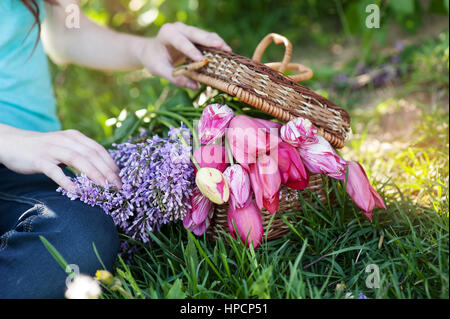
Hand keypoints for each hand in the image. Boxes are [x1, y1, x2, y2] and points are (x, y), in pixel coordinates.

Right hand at [0, 125, 121, 191]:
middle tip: (118, 187)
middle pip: (92, 155)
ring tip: (105, 188)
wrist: (12, 143)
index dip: (111, 164)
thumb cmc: (43, 149)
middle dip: (108, 171)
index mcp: (75, 136)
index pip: (98, 149)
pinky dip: (67, 181)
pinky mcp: (39, 159)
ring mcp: (52, 149)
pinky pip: (55, 171)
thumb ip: (81, 155)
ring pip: (78, 160)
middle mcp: (66, 140)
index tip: (120, 178)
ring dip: (94, 174)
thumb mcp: (65, 147)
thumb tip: (103, 171)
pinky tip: (76, 191)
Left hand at [137, 22, 230, 89]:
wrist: (151, 51)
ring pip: (204, 34)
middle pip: (196, 33)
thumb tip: (194, 86)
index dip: (191, 50)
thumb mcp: (160, 70)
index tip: (201, 59)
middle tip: (223, 47)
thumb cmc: (154, 60)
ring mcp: (188, 30)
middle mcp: (178, 28)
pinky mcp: (194, 35)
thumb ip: (175, 78)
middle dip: (210, 40)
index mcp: (167, 33)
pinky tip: (225, 52)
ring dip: (217, 42)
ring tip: (228, 51)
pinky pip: (207, 39)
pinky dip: (216, 45)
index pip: (181, 41)